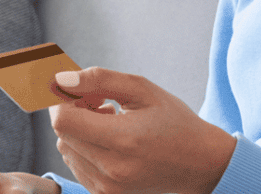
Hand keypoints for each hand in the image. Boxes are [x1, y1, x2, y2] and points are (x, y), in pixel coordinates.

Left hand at [49, 67, 236, 193]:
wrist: (199, 163)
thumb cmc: (173, 121)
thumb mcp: (142, 89)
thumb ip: (99, 80)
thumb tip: (61, 78)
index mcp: (123, 140)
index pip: (63, 121)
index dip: (63, 100)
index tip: (81, 91)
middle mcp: (112, 169)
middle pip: (62, 134)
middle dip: (73, 112)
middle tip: (101, 103)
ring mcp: (108, 187)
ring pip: (66, 150)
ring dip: (78, 131)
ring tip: (110, 122)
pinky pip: (76, 166)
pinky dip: (84, 149)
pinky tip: (110, 141)